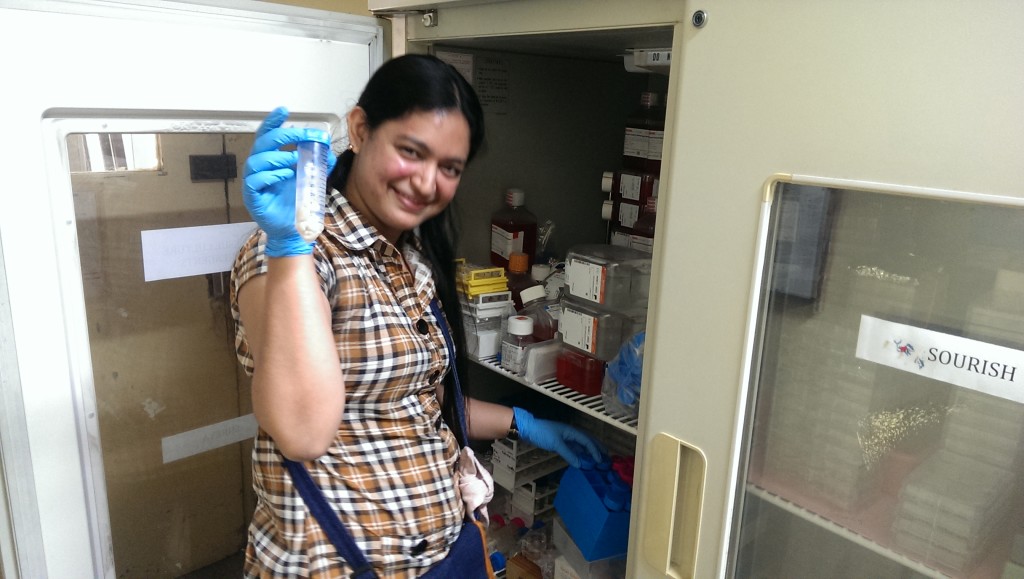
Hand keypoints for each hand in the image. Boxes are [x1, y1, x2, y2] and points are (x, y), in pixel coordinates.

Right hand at [243, 107, 335, 256]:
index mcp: (271, 159)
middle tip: (301, 135)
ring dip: (277, 157)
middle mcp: (259, 167)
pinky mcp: (252, 197)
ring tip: (294, 160)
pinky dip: (270, 175)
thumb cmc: (298, 201)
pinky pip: (255, 181)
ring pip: (256, 160)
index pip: (268, 135)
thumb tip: (329, 151)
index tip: (284, 110)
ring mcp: (253, 181)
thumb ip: (319, 165)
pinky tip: (285, 175)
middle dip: (283, 135)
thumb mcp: (312, 180)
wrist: (294, 229)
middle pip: (263, 143)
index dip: (273, 121)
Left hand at [513, 407, 604, 468]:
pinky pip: (574, 448)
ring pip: (581, 445)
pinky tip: (583, 460)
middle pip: (587, 441)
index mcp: (572, 431)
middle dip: (597, 448)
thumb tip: (580, 465)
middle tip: (606, 457)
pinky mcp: (560, 443)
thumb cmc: (542, 433)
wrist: (528, 429)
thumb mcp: (556, 444)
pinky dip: (580, 454)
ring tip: (597, 459)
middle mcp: (571, 434)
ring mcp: (566, 438)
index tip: (600, 460)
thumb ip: (569, 454)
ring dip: (589, 452)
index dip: (595, 450)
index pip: (587, 441)